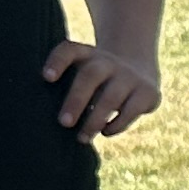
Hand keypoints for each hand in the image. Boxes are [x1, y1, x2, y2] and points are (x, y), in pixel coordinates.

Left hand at [41, 37, 161, 138]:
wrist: (139, 69)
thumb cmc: (96, 80)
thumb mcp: (80, 74)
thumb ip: (62, 88)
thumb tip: (40, 120)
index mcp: (86, 55)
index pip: (69, 51)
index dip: (57, 62)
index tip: (46, 78)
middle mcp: (108, 62)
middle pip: (90, 75)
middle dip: (76, 100)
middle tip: (64, 123)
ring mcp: (130, 76)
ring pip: (111, 97)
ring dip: (95, 120)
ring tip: (82, 138)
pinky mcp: (148, 93)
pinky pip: (131, 110)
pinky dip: (117, 124)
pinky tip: (105, 132)